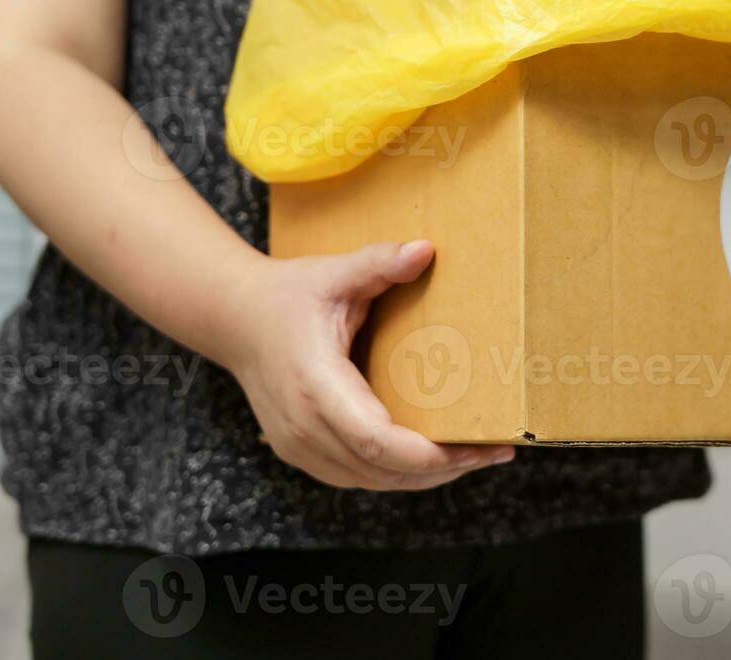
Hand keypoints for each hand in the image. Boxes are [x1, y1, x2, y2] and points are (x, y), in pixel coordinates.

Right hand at [224, 240, 513, 490]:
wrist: (235, 319)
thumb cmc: (286, 296)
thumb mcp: (333, 273)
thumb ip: (377, 263)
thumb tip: (425, 250)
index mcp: (316, 385)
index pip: (379, 441)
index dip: (432, 456)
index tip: (480, 447)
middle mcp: (305, 427)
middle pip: (384, 470)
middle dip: (445, 468)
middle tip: (495, 451)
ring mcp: (300, 447)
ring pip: (373, 481)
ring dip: (425, 476)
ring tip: (475, 455)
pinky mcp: (302, 453)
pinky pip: (357, 476)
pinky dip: (398, 474)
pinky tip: (432, 458)